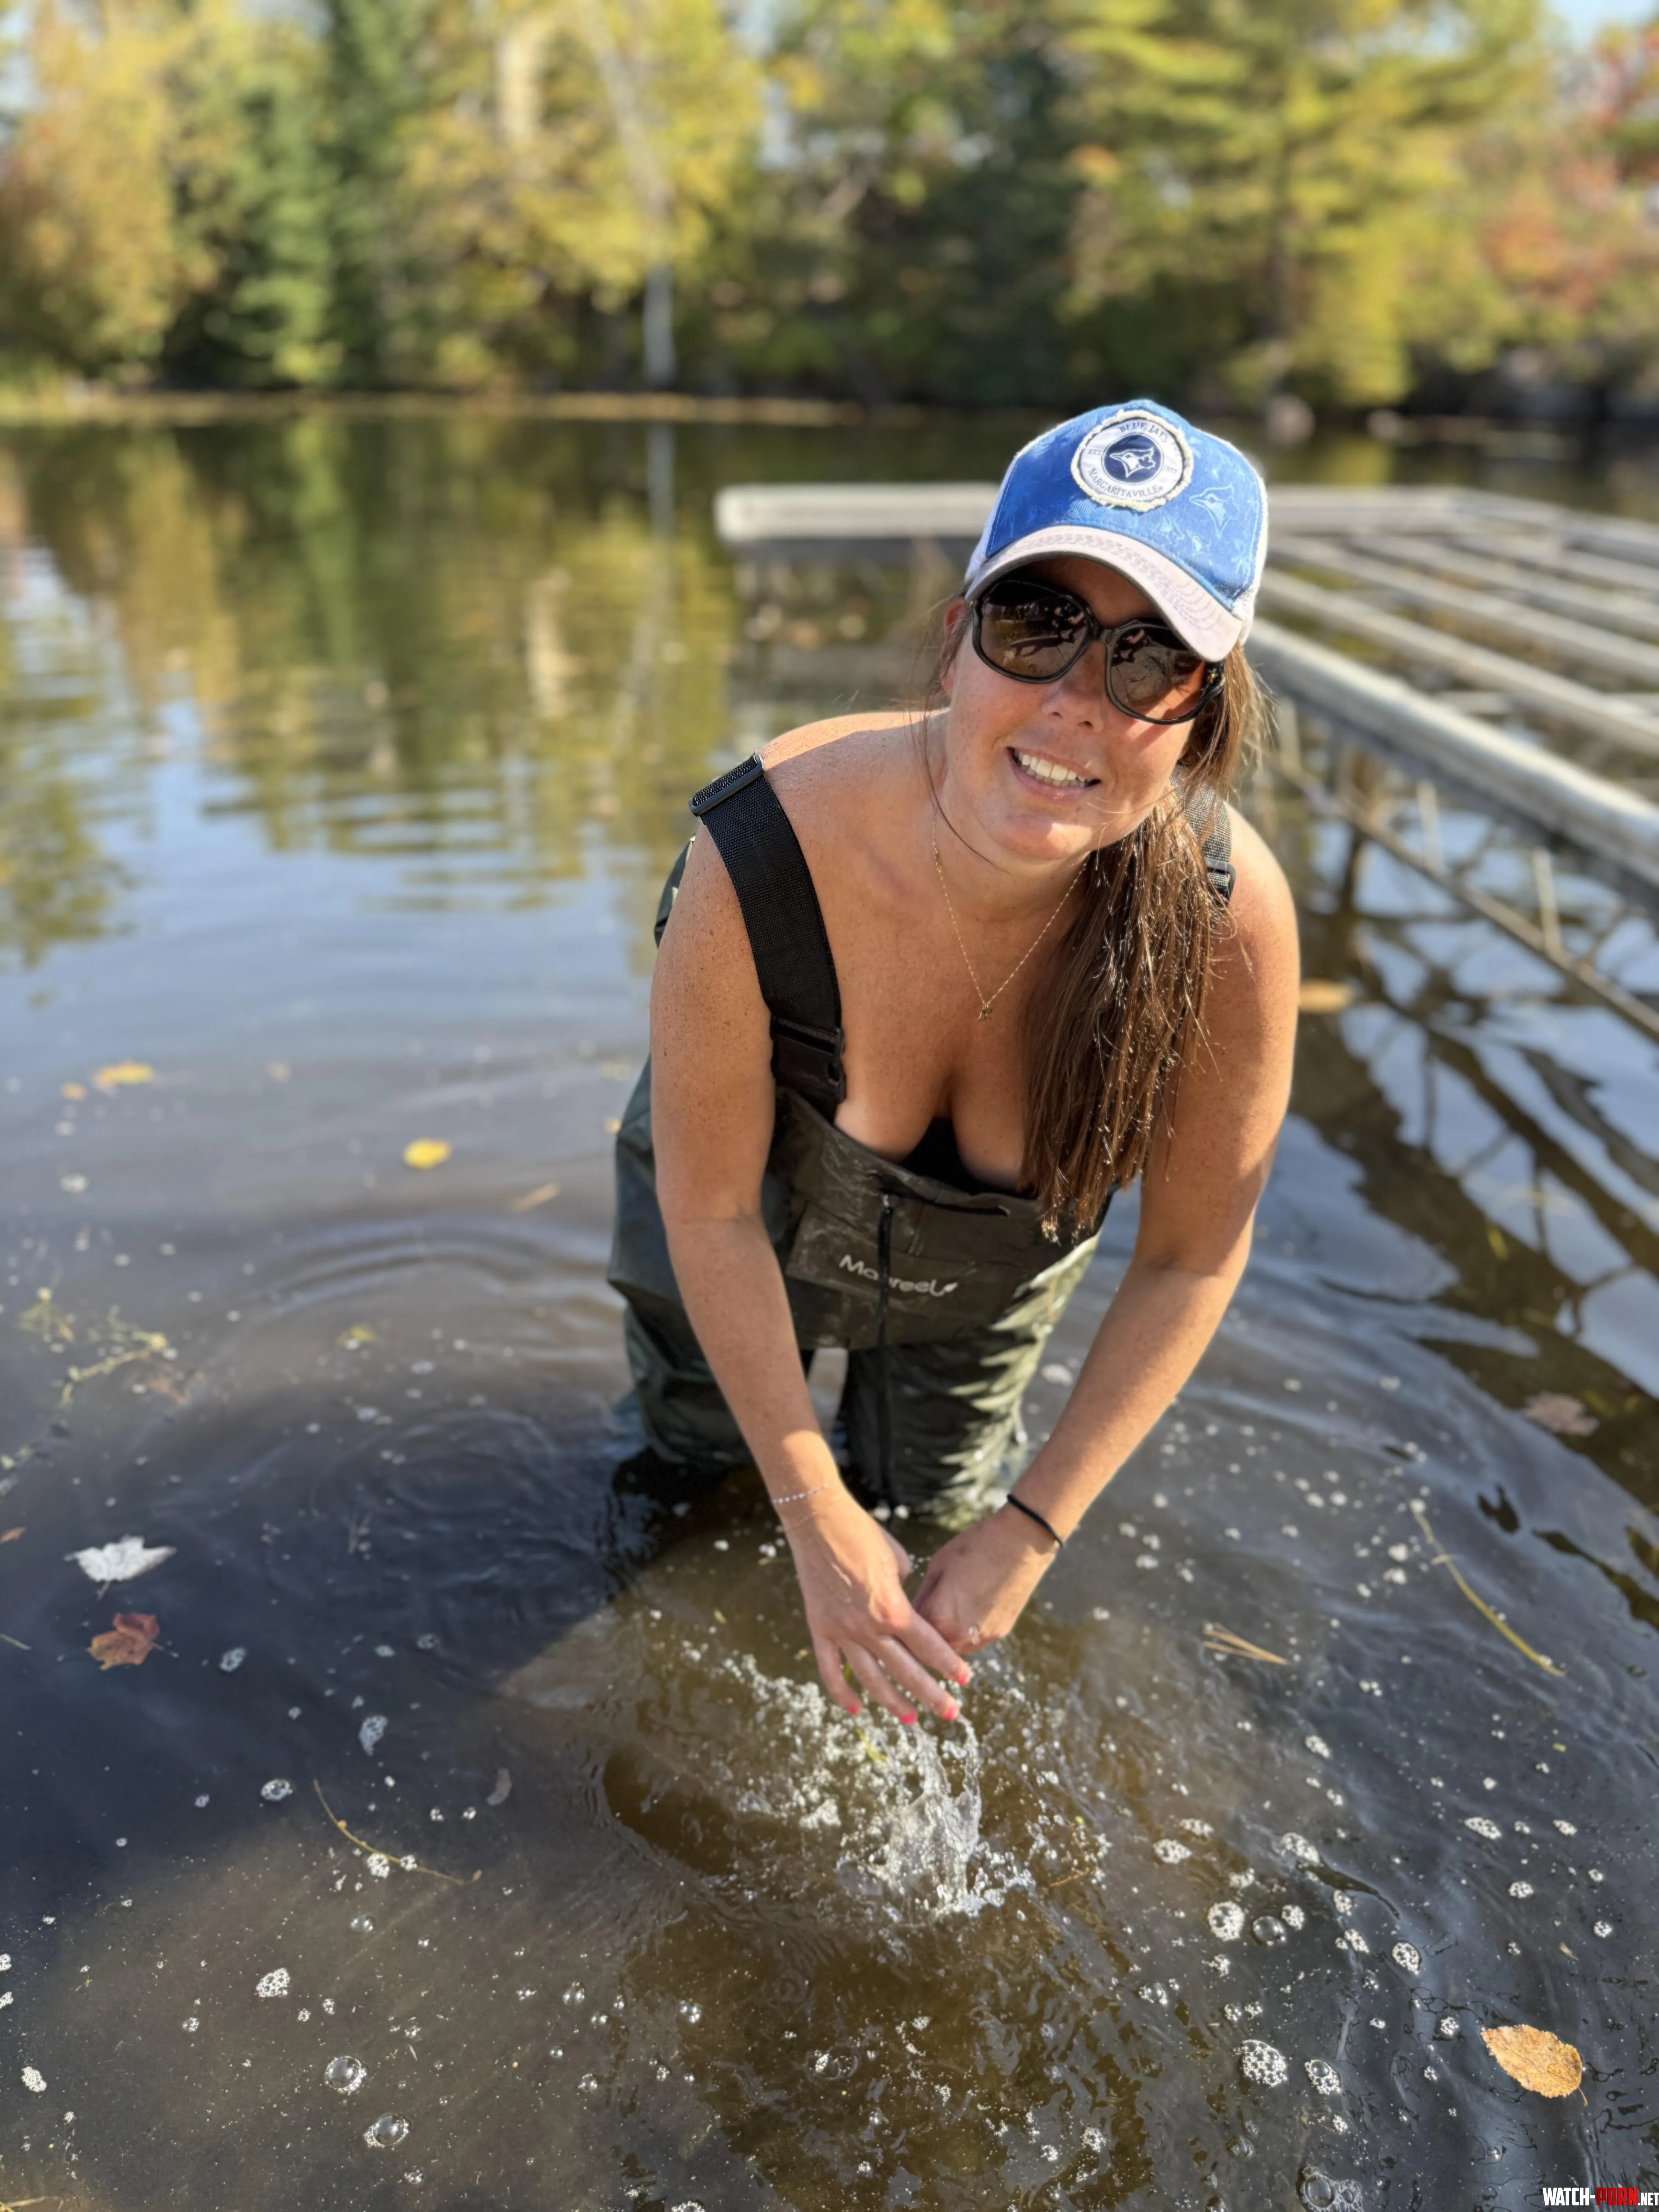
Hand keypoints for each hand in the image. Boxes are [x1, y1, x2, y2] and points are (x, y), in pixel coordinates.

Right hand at [780, 1484, 970, 1723]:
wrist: (820, 1521)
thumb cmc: (864, 1534)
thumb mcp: (897, 1562)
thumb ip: (903, 1593)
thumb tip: (905, 1609)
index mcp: (894, 1609)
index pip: (929, 1646)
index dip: (949, 1666)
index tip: (964, 1681)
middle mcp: (869, 1627)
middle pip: (905, 1671)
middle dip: (931, 1694)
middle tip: (951, 1712)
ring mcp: (842, 1631)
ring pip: (871, 1679)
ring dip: (893, 1703)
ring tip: (912, 1720)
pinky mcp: (819, 1628)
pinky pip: (830, 1669)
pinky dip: (842, 1693)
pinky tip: (856, 1709)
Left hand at [914, 1504, 1056, 1654]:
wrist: (1022, 1543)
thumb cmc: (975, 1547)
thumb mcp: (937, 1565)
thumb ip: (923, 1596)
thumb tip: (911, 1613)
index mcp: (938, 1618)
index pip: (910, 1630)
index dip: (904, 1618)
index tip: (901, 1609)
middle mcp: (959, 1636)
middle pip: (930, 1644)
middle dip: (924, 1630)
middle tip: (923, 1607)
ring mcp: (981, 1638)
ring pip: (952, 1646)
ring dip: (945, 1634)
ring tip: (947, 1606)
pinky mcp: (998, 1634)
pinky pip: (973, 1640)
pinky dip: (965, 1631)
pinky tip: (968, 1606)